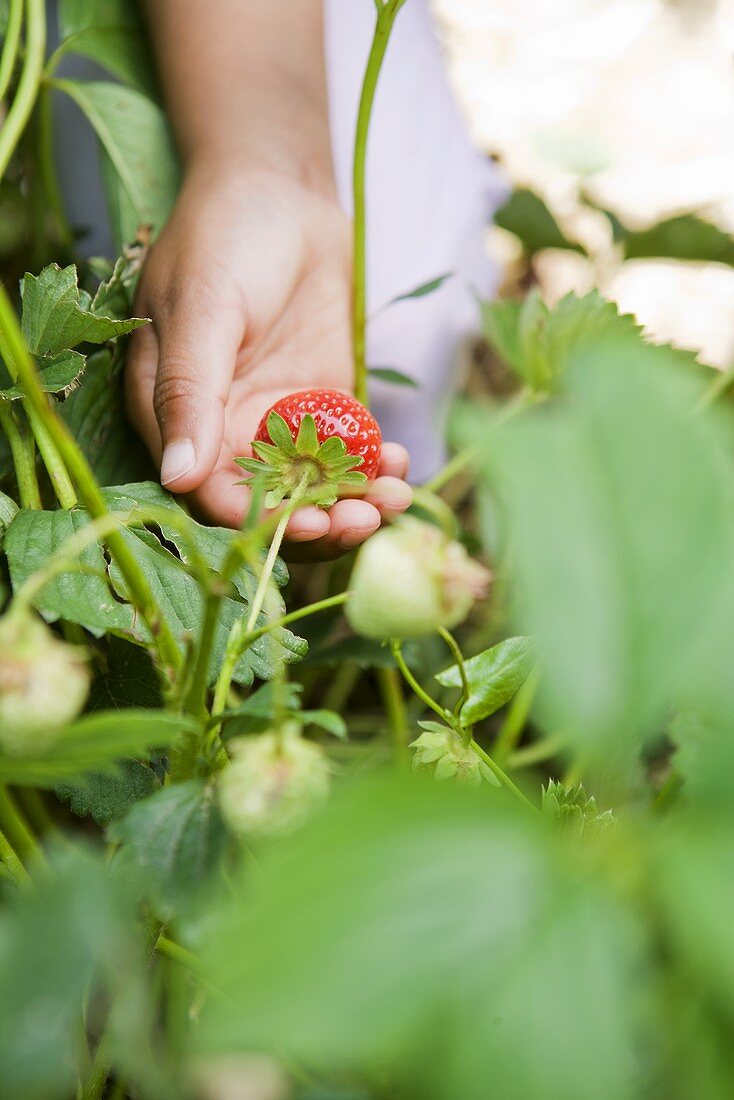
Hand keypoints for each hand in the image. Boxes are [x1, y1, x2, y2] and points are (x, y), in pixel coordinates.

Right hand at [126, 163, 411, 554]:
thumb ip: (188, 391)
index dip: (261, 521)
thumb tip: (176, 476)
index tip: (313, 525)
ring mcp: (276, 420)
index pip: (211, 493)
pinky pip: (347, 454)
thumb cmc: (224, 235)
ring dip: (355, 501)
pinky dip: (374, 468)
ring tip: (396, 497)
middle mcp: (224, 428)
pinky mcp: (321, 406)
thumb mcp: (202, 308)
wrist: (280, 188)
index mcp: (177, 414)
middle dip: (320, 521)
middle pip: (270, 503)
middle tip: (368, 518)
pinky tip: (399, 464)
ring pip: (314, 487)